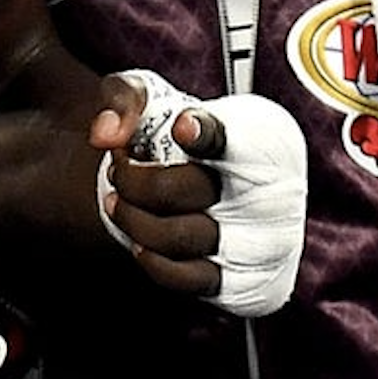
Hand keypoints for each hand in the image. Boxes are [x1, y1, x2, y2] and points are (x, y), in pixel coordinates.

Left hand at [90, 71, 308, 314]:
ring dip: (134, 219)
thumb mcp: (159, 97)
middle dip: (136, 180)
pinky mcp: (244, 281)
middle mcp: (271, 192)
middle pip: (188, 189)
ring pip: (179, 237)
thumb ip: (127, 99)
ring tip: (119, 200)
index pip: (233, 137)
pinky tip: (141, 240)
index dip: (204, 133)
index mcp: (260, 138)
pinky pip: (187, 279)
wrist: (219, 186)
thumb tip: (106, 133)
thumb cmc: (189, 137)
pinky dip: (153, 261)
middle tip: (120, 169)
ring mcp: (262, 241)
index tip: (183, 128)